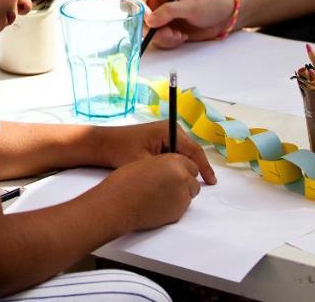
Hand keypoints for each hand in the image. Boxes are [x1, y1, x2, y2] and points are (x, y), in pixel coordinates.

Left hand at [92, 121, 216, 184]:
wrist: (104, 143)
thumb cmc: (121, 151)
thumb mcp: (146, 162)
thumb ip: (167, 168)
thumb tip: (184, 177)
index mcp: (168, 130)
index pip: (194, 150)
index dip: (204, 167)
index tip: (211, 182)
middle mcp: (170, 128)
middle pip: (191, 151)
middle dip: (196, 168)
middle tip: (203, 186)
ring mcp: (165, 132)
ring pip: (184, 152)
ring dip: (186, 166)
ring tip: (190, 183)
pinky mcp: (159, 138)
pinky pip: (175, 152)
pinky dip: (177, 163)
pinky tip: (176, 176)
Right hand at [106, 153, 203, 230]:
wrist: (118, 204)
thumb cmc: (125, 182)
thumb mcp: (146, 162)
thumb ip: (164, 166)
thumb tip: (170, 172)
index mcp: (174, 161)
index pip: (191, 164)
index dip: (183, 168)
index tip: (178, 173)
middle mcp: (182, 177)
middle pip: (193, 181)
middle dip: (184, 182)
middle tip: (167, 185)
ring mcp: (182, 196)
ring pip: (188, 195)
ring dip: (179, 194)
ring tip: (158, 195)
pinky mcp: (178, 213)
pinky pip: (180, 207)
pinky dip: (173, 206)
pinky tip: (156, 204)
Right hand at [144, 0, 235, 48]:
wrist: (223, 18)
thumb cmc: (209, 5)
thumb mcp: (190, 7)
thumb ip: (168, 12)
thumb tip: (149, 20)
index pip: (136, 0)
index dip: (137, 11)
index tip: (148, 20)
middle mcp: (157, 7)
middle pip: (140, 20)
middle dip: (154, 30)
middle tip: (169, 33)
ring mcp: (161, 21)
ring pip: (149, 33)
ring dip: (163, 38)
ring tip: (178, 35)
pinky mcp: (167, 32)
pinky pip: (159, 41)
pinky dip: (169, 42)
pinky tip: (181, 37)